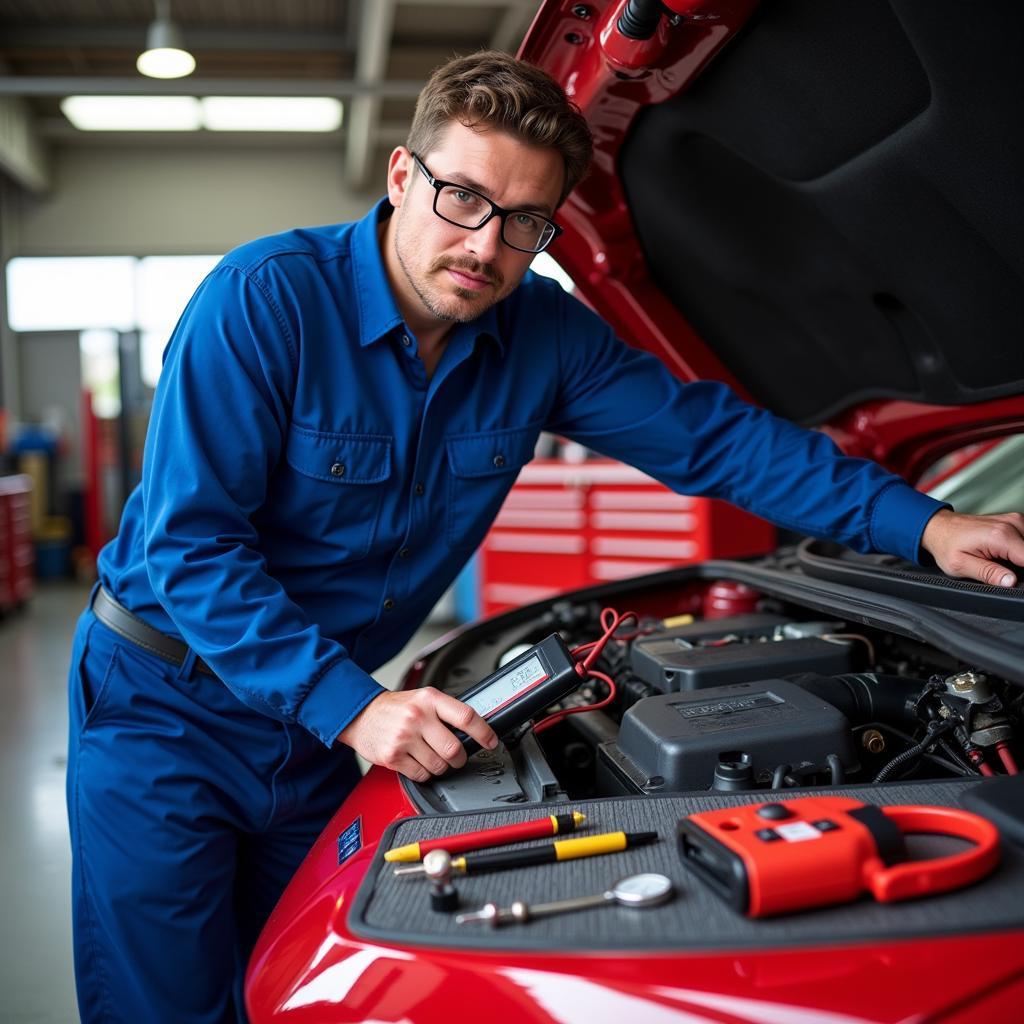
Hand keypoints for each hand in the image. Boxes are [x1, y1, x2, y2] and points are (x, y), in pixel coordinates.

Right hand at [336, 688, 497, 780]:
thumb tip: (475, 729)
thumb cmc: (396, 708)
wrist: (361, 714)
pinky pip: (421, 775)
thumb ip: (446, 711)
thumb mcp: (423, 698)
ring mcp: (404, 737)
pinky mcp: (393, 756)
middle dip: (459, 758)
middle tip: (456, 756)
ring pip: (439, 766)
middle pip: (454, 749)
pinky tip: (417, 761)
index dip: (484, 732)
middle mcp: (417, 716)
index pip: (466, 716)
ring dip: (440, 766)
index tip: (491, 741)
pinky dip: (424, 773)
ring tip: (430, 755)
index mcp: (429, 699)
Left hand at [920, 509, 1023, 586]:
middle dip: (1020, 566)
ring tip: (998, 560)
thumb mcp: (961, 565)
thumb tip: (1011, 581)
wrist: (938, 527)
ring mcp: (1013, 521)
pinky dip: (1018, 549)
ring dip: (1019, 557)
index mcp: (1000, 537)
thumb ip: (989, 574)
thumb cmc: (945, 544)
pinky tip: (1004, 553)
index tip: (1012, 577)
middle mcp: (1010, 525)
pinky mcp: (1013, 522)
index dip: (1023, 574)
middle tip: (1000, 570)